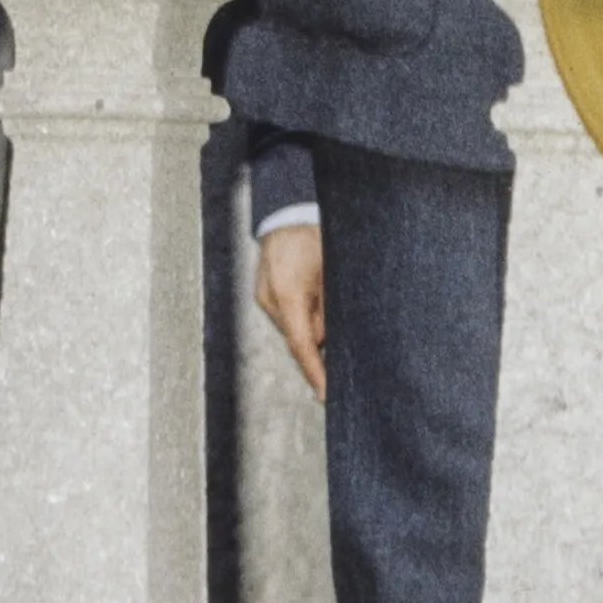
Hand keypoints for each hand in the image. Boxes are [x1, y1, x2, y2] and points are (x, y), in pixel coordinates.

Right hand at [255, 220, 325, 400]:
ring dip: (310, 323)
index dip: (315, 374)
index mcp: (289, 297)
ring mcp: (264, 295)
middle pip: (297, 337)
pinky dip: (301, 312)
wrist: (288, 208)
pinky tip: (314, 297)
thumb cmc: (314, 235)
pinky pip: (286, 311)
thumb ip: (328, 312)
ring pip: (292, 325)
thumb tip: (326, 340)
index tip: (325, 394)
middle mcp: (271, 300)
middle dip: (318, 342)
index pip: (302, 347)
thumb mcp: (331, 275)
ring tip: (325, 300)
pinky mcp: (264, 289)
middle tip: (338, 346)